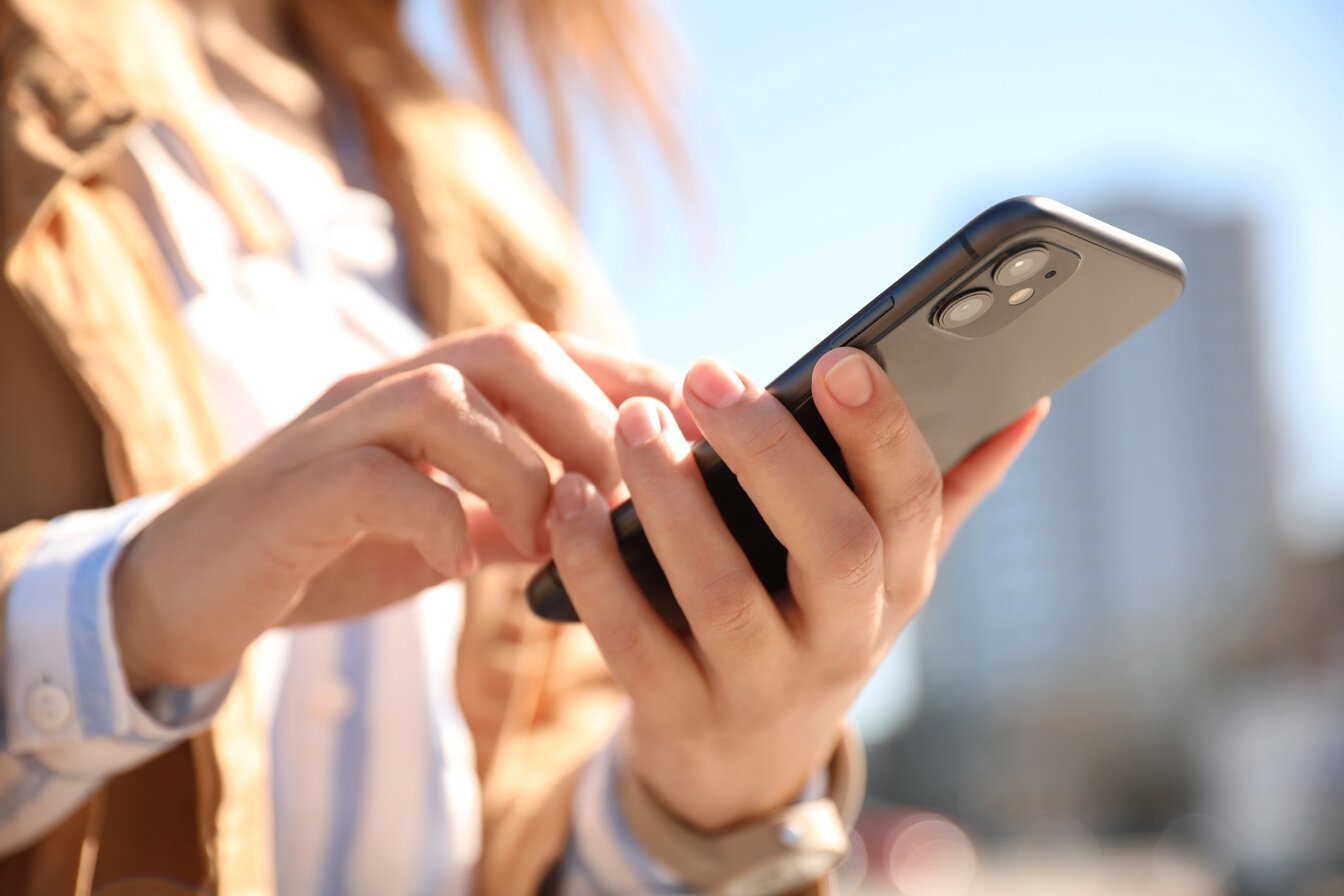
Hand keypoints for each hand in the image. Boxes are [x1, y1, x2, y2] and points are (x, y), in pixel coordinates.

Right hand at [112, 323, 691, 691]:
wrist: (193, 583)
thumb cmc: (328, 547)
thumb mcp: (442, 530)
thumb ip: (514, 514)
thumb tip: (604, 521)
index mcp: (431, 392)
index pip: (543, 352)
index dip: (622, 374)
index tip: (689, 419)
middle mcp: (387, 389)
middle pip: (504, 349)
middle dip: (582, 413)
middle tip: (618, 490)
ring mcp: (337, 431)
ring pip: (444, 400)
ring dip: (519, 467)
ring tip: (547, 535)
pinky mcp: (296, 489)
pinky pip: (375, 480)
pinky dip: (435, 518)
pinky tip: (459, 566)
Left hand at [548, 348, 1047, 830]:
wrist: (747, 763)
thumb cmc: (817, 626)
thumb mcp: (889, 573)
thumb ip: (949, 488)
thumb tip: (1029, 402)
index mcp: (898, 586)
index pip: (912, 503)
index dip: (882, 431)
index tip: (836, 358)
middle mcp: (842, 641)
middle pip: (831, 547)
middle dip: (772, 455)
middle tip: (707, 375)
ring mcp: (760, 686)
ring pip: (723, 594)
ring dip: (674, 501)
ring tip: (634, 421)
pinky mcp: (678, 712)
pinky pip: (632, 640)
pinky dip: (595, 567)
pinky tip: (568, 499)